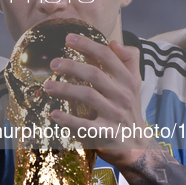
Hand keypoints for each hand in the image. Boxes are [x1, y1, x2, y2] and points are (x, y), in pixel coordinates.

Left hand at [43, 33, 156, 166]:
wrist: (137, 145)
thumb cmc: (129, 110)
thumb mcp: (135, 84)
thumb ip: (128, 61)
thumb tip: (114, 42)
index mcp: (128, 81)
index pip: (108, 57)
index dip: (88, 45)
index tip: (68, 38)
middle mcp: (123, 96)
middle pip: (95, 74)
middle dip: (72, 66)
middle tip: (53, 63)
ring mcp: (115, 115)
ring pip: (88, 96)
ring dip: (65, 89)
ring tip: (48, 86)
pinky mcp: (107, 134)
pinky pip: (85, 126)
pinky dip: (68, 120)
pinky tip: (54, 114)